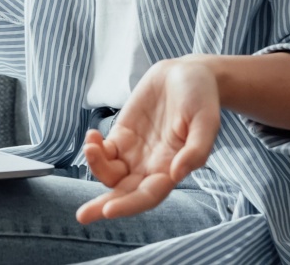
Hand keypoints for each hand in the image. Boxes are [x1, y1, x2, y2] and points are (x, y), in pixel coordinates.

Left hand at [75, 56, 220, 223]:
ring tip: (90, 146)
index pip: (148, 196)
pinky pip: (104, 150)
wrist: (188, 73)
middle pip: (124, 192)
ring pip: (110, 172)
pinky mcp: (122, 134)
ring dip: (96, 166)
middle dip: (103, 205)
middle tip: (83, 216)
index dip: (129, 205)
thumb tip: (177, 174)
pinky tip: (91, 137)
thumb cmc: (202, 98)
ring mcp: (134, 151)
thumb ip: (196, 150)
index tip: (109, 210)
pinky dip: (94, 148)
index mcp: (171, 168)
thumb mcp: (206, 122)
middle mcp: (151, 166)